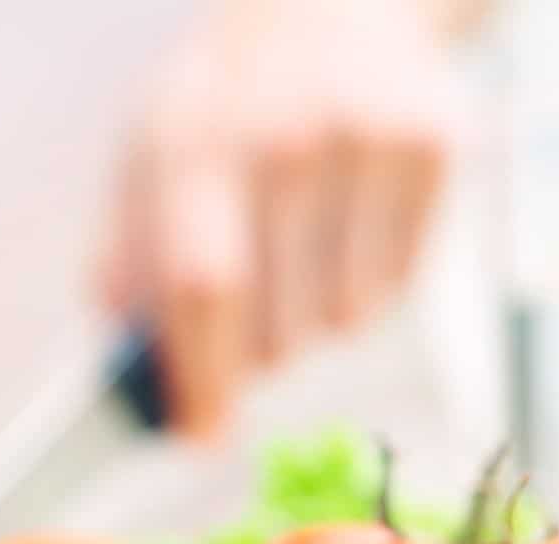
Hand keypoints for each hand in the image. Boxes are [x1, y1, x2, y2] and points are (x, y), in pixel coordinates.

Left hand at [102, 0, 465, 436]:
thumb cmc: (233, 94)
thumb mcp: (153, 148)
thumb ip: (129, 255)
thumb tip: (126, 363)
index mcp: (197, 144)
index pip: (200, 288)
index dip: (200, 377)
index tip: (200, 435)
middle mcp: (284, 140)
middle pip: (273, 324)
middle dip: (252, 357)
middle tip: (249, 323)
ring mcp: (365, 142)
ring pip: (340, 319)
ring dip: (312, 319)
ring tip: (301, 247)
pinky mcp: (432, 146)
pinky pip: (396, 286)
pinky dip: (367, 284)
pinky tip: (348, 222)